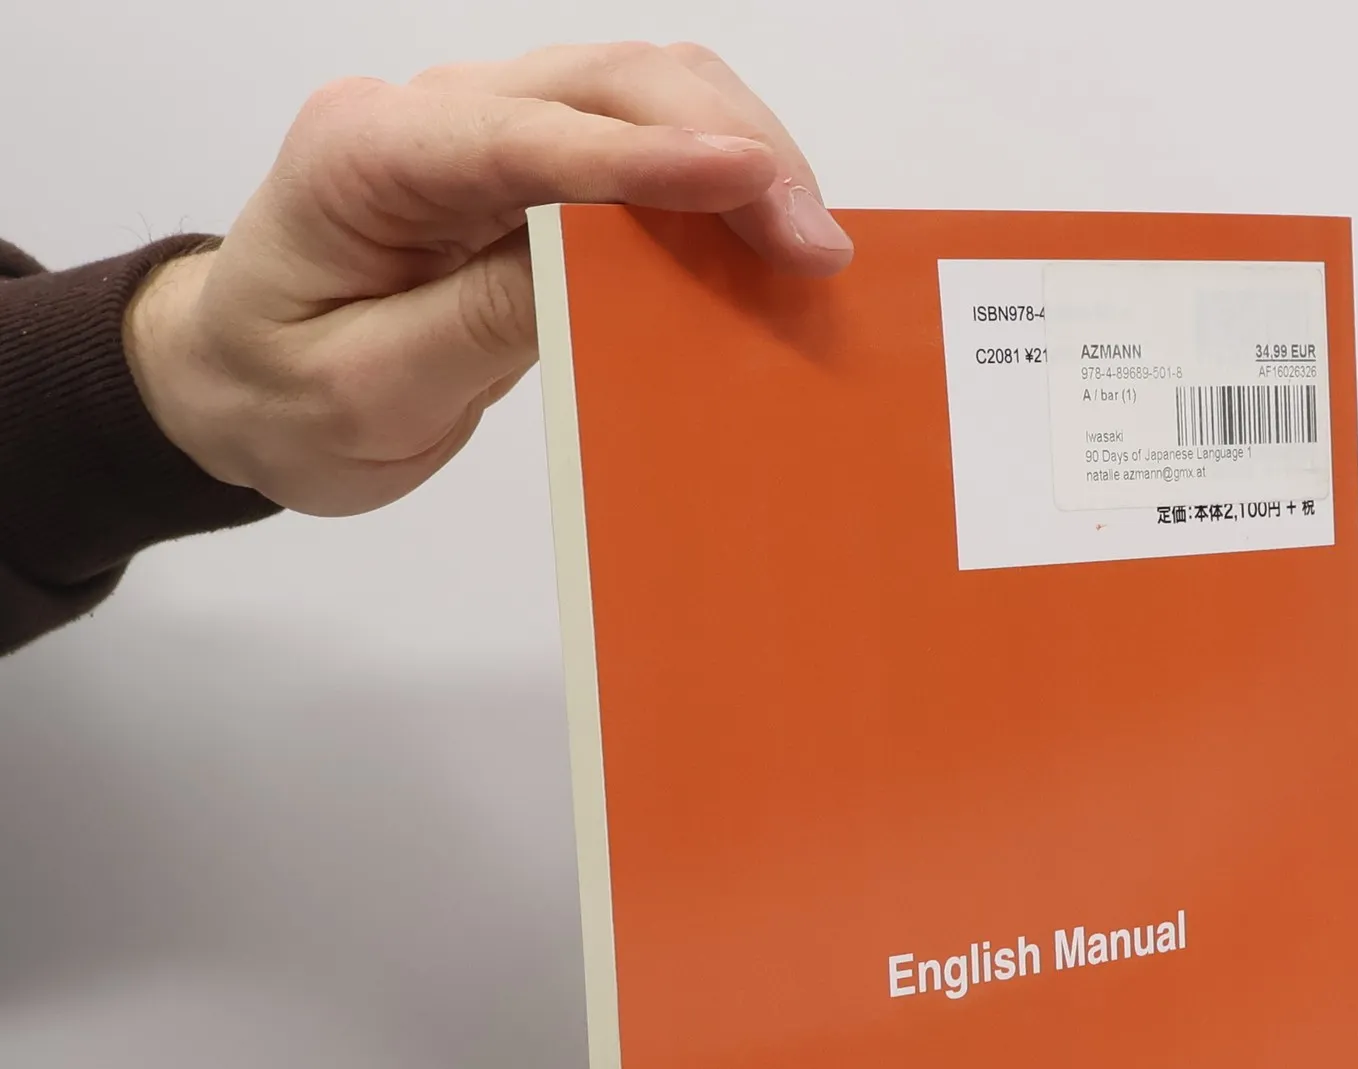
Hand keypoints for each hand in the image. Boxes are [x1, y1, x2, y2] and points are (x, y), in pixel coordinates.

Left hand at [123, 43, 852, 515]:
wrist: (239, 385)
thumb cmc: (282, 394)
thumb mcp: (369, 388)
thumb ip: (477, 322)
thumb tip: (597, 272)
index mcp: (370, 156)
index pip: (527, 138)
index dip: (648, 159)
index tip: (750, 183)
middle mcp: (437, 118)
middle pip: (608, 83)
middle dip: (728, 148)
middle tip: (816, 248)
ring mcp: (490, 136)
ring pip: (639, 94)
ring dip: (737, 153)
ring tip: (808, 245)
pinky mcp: (532, 175)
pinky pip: (640, 150)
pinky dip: (714, 184)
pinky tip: (764, 240)